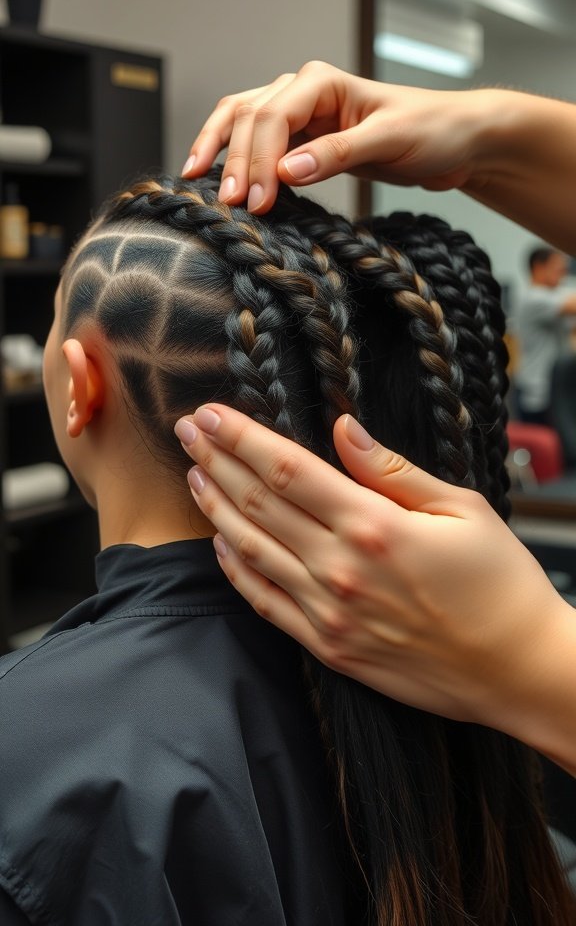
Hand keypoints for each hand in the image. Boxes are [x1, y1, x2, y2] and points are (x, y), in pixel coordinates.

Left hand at [174, 405, 570, 746]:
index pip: (287, 469)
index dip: (242, 437)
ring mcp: (328, 612)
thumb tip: (343, 430)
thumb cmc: (500, 585)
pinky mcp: (328, 647)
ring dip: (216, 508)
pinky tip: (220, 544)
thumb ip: (393, 470)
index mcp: (374, 525)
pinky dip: (236, 571)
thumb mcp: (462, 509)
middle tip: (187, 431)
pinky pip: (265, 603)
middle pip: (258, 503)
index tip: (211, 413)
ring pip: (250, 550)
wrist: (517, 671)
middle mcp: (340, 568)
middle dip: (216, 460)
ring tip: (193, 476)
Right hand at [182, 60, 493, 211]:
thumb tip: (288, 170)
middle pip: (249, 119)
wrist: (456, 140)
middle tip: (232, 207)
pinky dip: (235, 159)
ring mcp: (300, 114)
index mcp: (323, 82)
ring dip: (224, 155)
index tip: (257, 201)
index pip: (273, 115)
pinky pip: (256, 144)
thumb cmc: (432, 131)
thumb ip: (338, 154)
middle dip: (238, 163)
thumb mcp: (390, 141)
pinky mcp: (302, 140)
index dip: (260, 159)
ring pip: (242, 125)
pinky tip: (217, 178)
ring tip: (204, 189)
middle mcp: (304, 91)